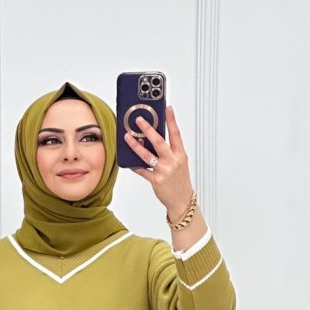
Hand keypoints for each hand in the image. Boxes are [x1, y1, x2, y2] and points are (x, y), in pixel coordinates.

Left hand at [124, 104, 194, 220]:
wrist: (182, 201)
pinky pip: (142, 170)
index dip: (172, 120)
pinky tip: (128, 160)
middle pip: (159, 142)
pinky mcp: (156, 180)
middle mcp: (173, 162)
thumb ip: (170, 152)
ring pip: (147, 155)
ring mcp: (164, 171)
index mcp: (180, 155)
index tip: (167, 108)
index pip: (176, 134)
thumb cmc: (180, 181)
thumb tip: (153, 139)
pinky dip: (134, 165)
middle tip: (139, 120)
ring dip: (135, 145)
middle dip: (148, 129)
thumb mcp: (180, 164)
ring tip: (127, 137)